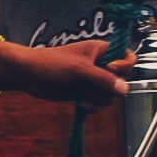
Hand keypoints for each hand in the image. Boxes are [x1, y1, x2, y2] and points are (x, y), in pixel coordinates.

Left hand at [0, 36, 135, 104]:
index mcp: (101, 50)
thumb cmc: (50, 64)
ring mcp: (93, 80)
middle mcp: (100, 65)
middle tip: (87, 85)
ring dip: (97, 99)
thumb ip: (102, 79)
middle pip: (121, 81)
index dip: (123, 66)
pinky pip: (100, 103)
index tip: (110, 69)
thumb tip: (124, 89)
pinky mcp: (86, 92)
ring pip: (110, 95)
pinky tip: (81, 104)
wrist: (29, 76)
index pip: (127, 57)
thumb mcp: (78, 70)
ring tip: (80, 95)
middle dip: (105, 88)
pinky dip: (93, 106)